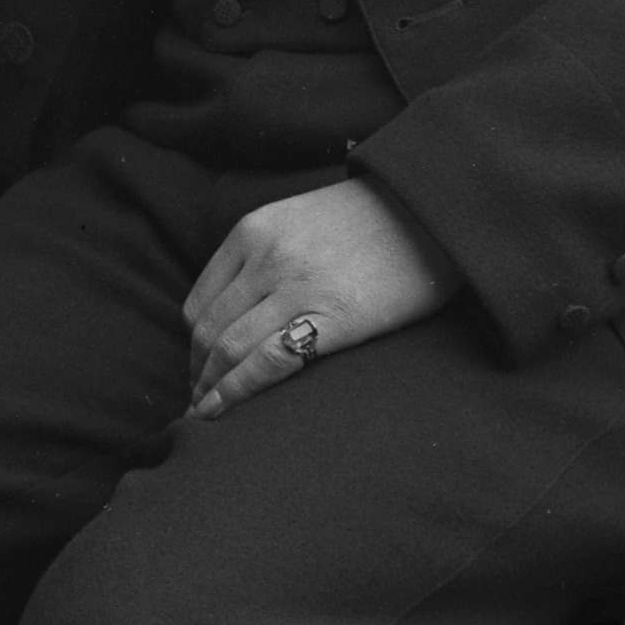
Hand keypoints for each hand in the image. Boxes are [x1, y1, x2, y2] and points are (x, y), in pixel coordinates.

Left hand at [183, 177, 453, 417]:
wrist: (430, 209)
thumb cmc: (370, 219)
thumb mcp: (298, 219)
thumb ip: (263, 254)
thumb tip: (237, 309)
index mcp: (252, 231)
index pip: (199, 303)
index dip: (194, 347)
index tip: (199, 370)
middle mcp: (266, 257)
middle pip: (208, 331)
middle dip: (197, 374)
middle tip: (200, 403)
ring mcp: (298, 288)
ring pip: (228, 349)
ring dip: (210, 389)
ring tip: (209, 415)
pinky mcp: (335, 318)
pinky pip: (268, 362)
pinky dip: (236, 392)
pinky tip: (224, 411)